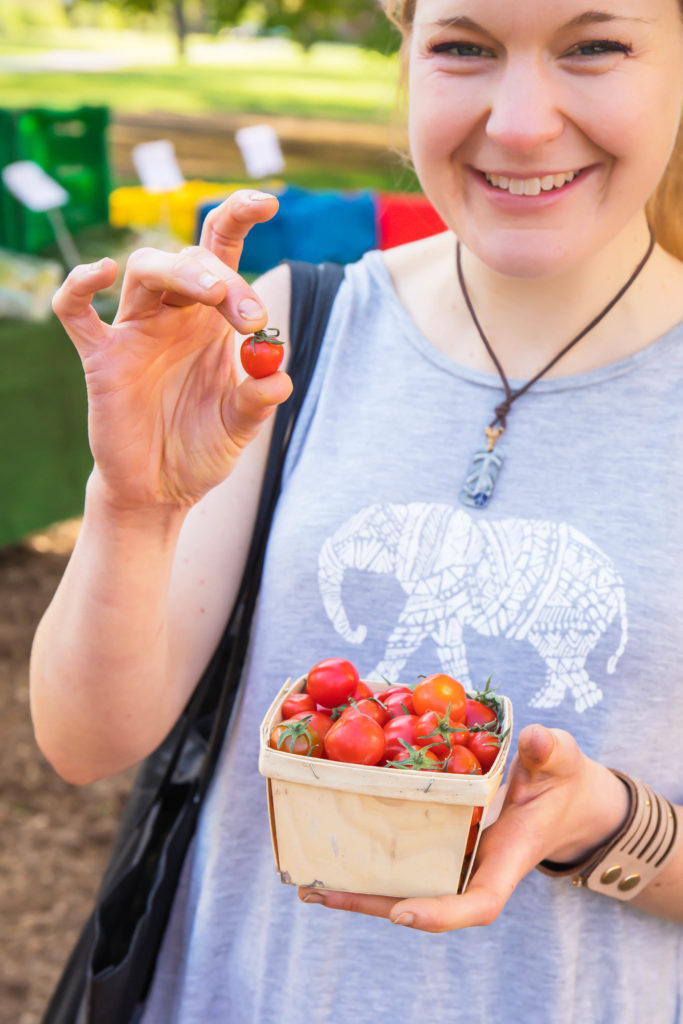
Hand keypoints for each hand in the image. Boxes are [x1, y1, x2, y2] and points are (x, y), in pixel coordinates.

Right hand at [52, 190, 291, 511]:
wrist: (161, 490)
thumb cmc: (201, 449)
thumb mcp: (239, 428)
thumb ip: (257, 402)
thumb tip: (279, 377)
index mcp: (211, 321)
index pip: (223, 251)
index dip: (240, 217)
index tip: (269, 200)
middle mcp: (173, 316)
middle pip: (191, 259)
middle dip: (225, 276)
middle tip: (249, 316)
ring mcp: (134, 332)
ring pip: (145, 270)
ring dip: (181, 270)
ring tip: (215, 295)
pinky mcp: (101, 358)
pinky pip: (77, 312)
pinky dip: (80, 286)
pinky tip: (101, 274)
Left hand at [298, 724, 629, 931]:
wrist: (560, 796)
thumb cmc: (561, 779)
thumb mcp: (560, 760)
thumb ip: (551, 751)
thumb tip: (537, 737)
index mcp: (507, 859)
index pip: (479, 903)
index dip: (441, 914)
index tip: (402, 912)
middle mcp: (475, 870)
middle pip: (423, 904)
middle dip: (374, 904)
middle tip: (322, 894)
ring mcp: (455, 861)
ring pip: (404, 887)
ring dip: (358, 890)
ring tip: (308, 886)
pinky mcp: (440, 845)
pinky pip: (402, 859)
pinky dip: (367, 860)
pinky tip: (329, 854)